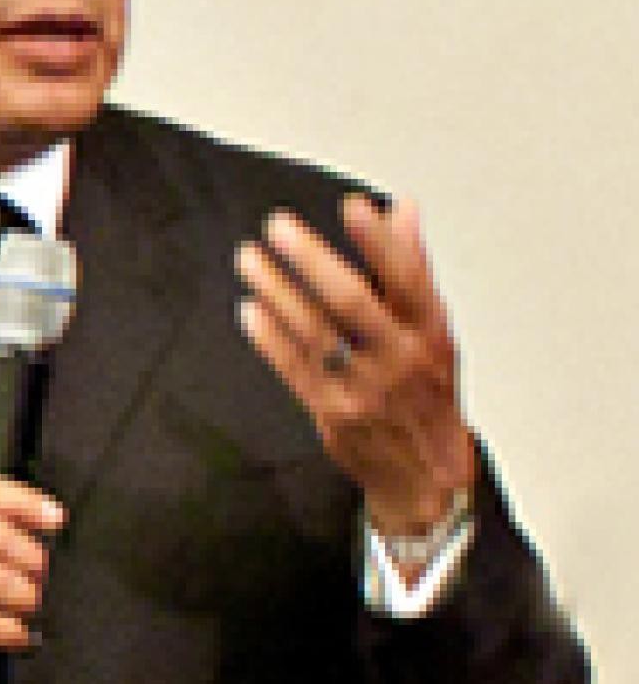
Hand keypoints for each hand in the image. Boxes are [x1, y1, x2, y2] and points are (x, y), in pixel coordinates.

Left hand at [235, 194, 475, 536]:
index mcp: (429, 333)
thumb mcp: (433, 329)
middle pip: (353, 303)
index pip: (408, 279)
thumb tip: (403, 209)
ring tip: (250, 258)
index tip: (354, 208)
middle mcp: (398, 359)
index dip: (380, 242)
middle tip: (280, 228)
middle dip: (313, 261)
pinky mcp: (332, 411)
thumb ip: (412, 267)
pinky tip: (250, 309)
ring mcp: (363, 388)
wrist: (424, 475)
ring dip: (277, 291)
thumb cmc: (426, 391)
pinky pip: (294, 369)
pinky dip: (270, 338)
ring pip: (315, 332)